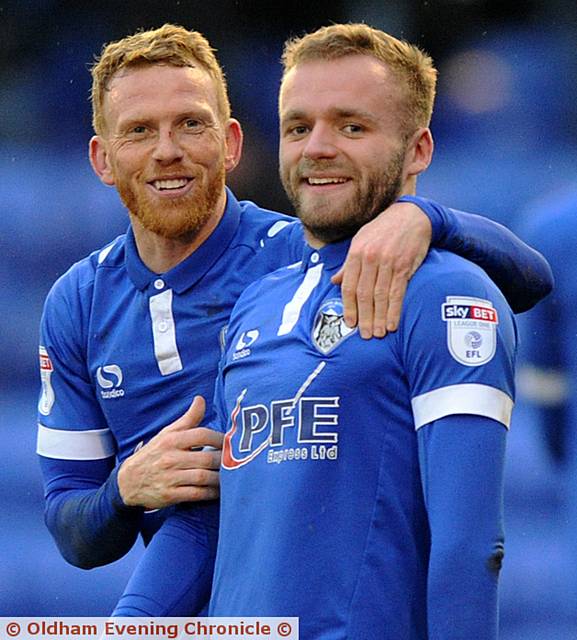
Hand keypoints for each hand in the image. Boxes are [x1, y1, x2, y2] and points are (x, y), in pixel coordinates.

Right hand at [117, 396, 223, 508]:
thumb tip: (201, 399)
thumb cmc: (154, 453)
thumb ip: (188, 418)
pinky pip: (196, 494)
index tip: (230, 442)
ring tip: (231, 476)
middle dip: (224, 460)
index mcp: (171, 440)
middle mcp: (170, 458)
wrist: (128, 481)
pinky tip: (219, 491)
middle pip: (206, 458)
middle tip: (235, 461)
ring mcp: (170, 478)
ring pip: (203, 477)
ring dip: (221, 478)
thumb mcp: (167, 433)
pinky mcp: (170, 495)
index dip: (220, 438)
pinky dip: (211, 493)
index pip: (201, 435)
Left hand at [332, 201, 431, 338]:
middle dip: (364, 317)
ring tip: (377, 333)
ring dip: (378, 317)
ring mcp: (387, 262)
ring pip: (380, 296)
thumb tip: (335, 281)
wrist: (411, 215)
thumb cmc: (383, 230)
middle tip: (364, 334)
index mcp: (356, 252)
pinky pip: (397, 292)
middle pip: (364, 294)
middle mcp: (370, 257)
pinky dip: (394, 310)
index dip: (349, 306)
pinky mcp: (404, 266)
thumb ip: (348, 264)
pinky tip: (392, 323)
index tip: (350, 323)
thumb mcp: (361, 241)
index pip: (349, 285)